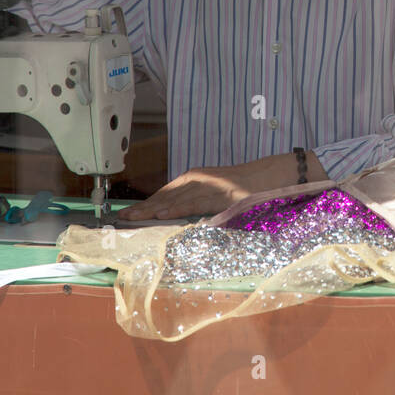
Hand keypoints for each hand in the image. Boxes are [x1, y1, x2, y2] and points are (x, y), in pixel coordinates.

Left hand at [117, 164, 258, 220]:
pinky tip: (161, 214)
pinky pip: (194, 202)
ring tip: (133, 218)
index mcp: (196, 178)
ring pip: (175, 198)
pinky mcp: (219, 194)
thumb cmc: (246, 187)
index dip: (146, 204)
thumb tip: (178, 217)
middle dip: (143, 207)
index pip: (165, 193)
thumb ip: (199, 203)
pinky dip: (176, 208)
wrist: (272, 175)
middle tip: (121, 218)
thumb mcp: (217, 194)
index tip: (128, 214)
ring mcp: (208, 185)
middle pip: (165, 195)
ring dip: (152, 209)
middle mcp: (198, 179)